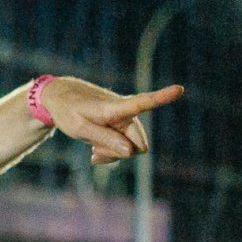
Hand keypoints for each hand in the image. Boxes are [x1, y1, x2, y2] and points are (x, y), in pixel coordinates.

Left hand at [39, 78, 185, 165]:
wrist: (60, 97)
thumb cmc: (67, 111)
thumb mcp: (79, 128)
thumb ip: (104, 139)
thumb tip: (131, 152)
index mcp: (115, 108)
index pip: (143, 102)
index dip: (162, 97)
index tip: (180, 88)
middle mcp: (126, 112)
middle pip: (138, 144)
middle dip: (122, 154)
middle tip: (96, 153)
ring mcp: (125, 119)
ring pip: (131, 148)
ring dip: (115, 153)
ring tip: (94, 150)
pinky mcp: (121, 124)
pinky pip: (125, 146)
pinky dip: (112, 151)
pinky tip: (96, 151)